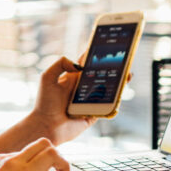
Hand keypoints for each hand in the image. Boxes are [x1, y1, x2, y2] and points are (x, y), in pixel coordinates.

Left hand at [0, 55, 133, 154]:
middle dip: (114, 68)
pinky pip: (108, 108)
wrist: (46, 126)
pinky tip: (118, 98)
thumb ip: (60, 64)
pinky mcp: (94, 114)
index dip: (97, 54)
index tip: (109, 45)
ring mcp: (90, 101)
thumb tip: (79, 65)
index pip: (88, 62)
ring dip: (119, 84)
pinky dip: (115, 103)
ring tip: (127, 76)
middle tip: (124, 62)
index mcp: (73, 77)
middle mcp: (83, 87)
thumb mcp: (47, 78)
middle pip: (102, 75)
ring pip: (108, 90)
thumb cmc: (44, 103)